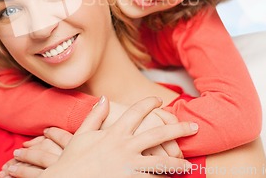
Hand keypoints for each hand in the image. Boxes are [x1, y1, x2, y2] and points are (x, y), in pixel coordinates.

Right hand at [0, 96, 197, 177]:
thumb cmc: (72, 161)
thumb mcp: (81, 135)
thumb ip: (95, 115)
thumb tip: (106, 98)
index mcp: (114, 133)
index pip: (136, 112)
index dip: (149, 104)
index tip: (158, 101)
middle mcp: (124, 147)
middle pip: (157, 134)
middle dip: (178, 129)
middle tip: (193, 127)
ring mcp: (129, 167)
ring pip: (160, 163)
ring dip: (176, 163)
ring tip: (188, 164)